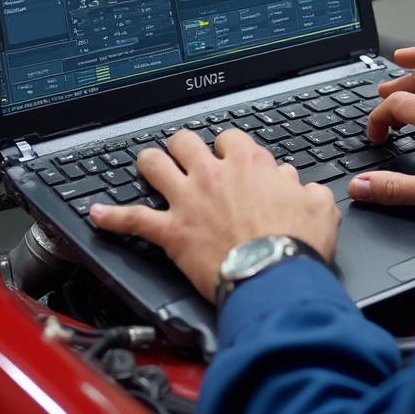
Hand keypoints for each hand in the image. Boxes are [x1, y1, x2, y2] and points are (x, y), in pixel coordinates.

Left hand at [89, 128, 340, 302]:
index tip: (232, 160)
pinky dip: (111, 217)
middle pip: (185, 140)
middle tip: (186, 156)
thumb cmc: (296, 243)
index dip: (229, 147)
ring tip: (147, 165)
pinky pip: (132, 219)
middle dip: (184, 146)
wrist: (273, 276)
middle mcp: (213, 174)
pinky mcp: (171, 232)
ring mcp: (187, 200)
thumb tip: (296, 185)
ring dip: (149, 164)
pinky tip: (96, 214)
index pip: (230, 138)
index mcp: (249, 163)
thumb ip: (305, 189)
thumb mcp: (318, 206)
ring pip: (154, 164)